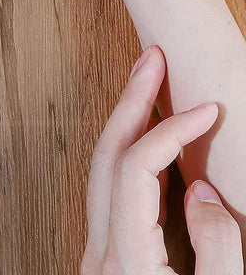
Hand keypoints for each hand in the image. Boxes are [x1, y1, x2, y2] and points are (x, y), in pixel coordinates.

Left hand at [82, 45, 242, 273]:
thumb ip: (216, 250)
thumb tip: (203, 192)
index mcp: (124, 260)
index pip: (136, 168)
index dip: (171, 130)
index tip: (208, 110)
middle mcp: (100, 254)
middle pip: (106, 155)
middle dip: (130, 101)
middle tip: (151, 59)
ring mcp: (99, 257)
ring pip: (103, 171)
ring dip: (127, 123)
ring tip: (148, 85)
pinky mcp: (109, 263)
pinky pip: (113, 193)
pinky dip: (131, 156)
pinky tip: (152, 142)